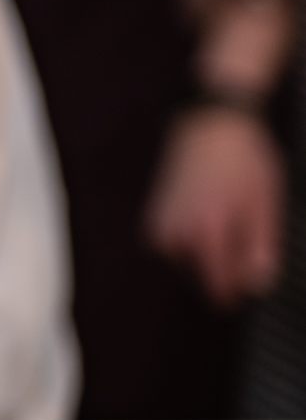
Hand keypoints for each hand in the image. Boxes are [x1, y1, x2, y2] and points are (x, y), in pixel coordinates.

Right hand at [147, 106, 286, 307]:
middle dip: (221, 266)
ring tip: (228, 221)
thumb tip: (257, 286)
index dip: (233, 292)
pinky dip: (190, 238)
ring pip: (185, 257)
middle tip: (245, 239)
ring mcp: (160, 222)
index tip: (243, 296)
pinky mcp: (153, 214)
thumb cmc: (245, 162)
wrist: (212, 123)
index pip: (216, 281)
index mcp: (206, 231)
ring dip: (205, 251)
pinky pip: (173, 243)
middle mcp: (176, 231)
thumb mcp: (265, 205)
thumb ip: (261, 248)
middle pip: (200, 270)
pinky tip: (208, 214)